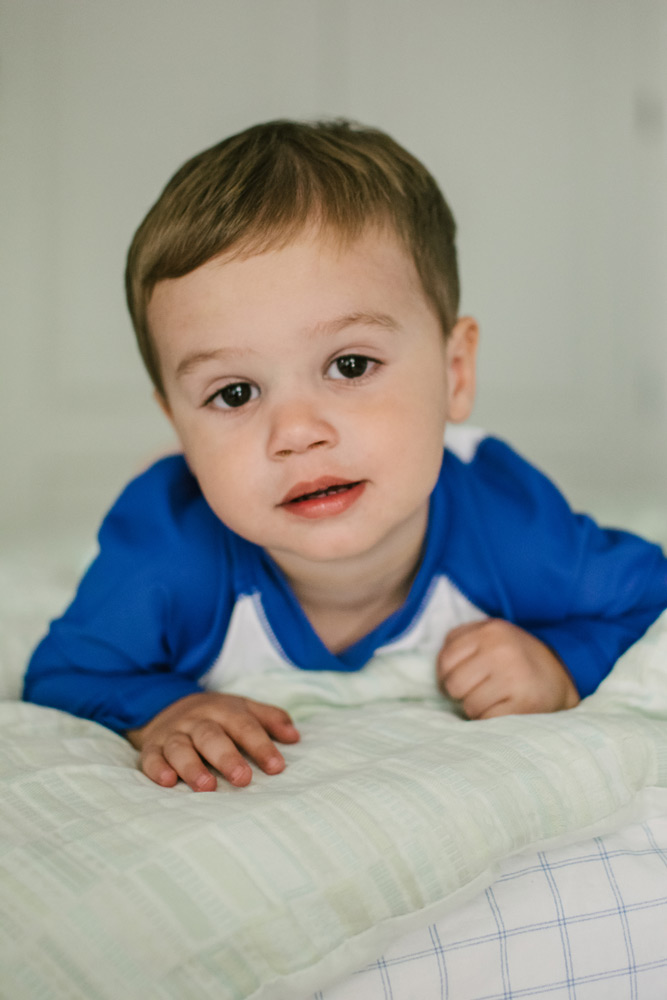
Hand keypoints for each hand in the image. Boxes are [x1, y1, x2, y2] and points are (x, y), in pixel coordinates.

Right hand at [126, 691, 299, 791]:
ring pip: (181, 747)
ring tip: (207, 787)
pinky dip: (157, 769)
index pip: (245, 726)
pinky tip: (167, 782)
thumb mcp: (243, 709)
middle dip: (227, 757)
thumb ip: (270, 719)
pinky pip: (151, 757)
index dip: (261, 746)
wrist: (166, 707)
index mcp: (224, 711)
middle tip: (242, 778)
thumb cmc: (216, 716)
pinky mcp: (152, 747)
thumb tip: (295, 736)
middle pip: (211, 736)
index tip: (276, 767)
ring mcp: (173, 734)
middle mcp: (197, 721)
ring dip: (192, 767)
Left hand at [437, 619, 579, 718]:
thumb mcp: (492, 637)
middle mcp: (502, 651)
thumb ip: (462, 642)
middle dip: (462, 694)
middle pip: (454, 685)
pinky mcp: (525, 704)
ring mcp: (514, 677)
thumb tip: (436, 669)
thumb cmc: (515, 659)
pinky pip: (487, 721)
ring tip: (495, 700)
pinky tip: (505, 710)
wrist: (561, 677)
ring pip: (469, 706)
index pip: (445, 659)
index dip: (446, 676)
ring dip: (477, 710)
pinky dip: (491, 721)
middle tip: (479, 692)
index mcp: (490, 630)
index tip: (460, 681)